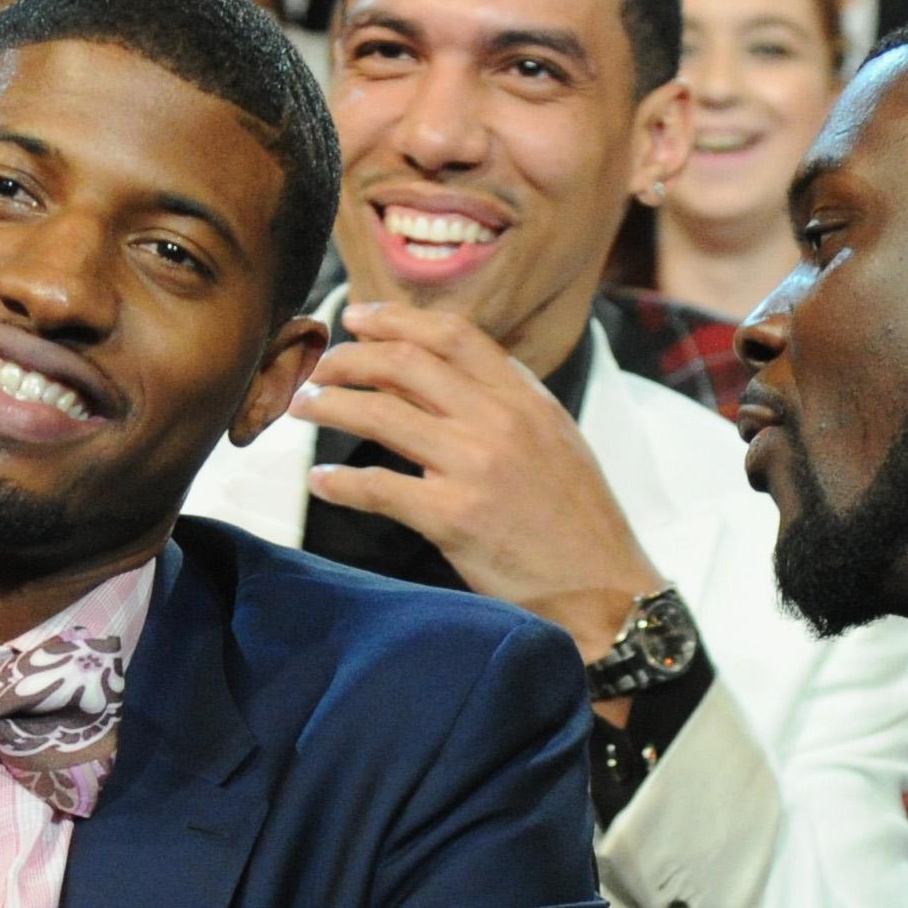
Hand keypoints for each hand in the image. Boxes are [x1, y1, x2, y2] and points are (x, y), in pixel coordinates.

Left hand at [298, 300, 665, 653]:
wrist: (605, 590)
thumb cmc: (575, 521)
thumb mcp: (549, 442)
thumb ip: (495, 405)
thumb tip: (423, 379)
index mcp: (525, 398)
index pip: (452, 335)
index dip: (396, 319)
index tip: (357, 317)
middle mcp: (500, 422)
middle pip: (406, 363)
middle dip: (348, 358)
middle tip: (316, 368)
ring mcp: (476, 467)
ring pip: (381, 414)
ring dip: (330, 405)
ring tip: (301, 407)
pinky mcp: (454, 518)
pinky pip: (379, 488)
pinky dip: (341, 482)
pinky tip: (321, 481)